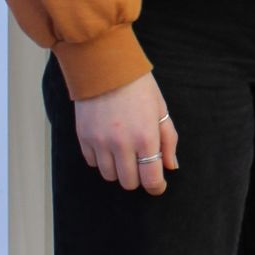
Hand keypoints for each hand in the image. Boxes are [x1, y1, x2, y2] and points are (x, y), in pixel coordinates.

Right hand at [74, 71, 177, 193]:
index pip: (151, 179)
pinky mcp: (84, 138)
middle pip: (129, 183)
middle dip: (137, 177)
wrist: (105, 67)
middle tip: (140, 164)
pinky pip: (93, 163)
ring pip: (109, 176)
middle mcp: (122, 144)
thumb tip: (171, 166)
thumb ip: (168, 141)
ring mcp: (100, 142)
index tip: (157, 185)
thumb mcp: (161, 110)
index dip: (156, 187)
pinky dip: (101, 159)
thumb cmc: (138, 87)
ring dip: (118, 170)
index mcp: (146, 137)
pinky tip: (107, 144)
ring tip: (123, 152)